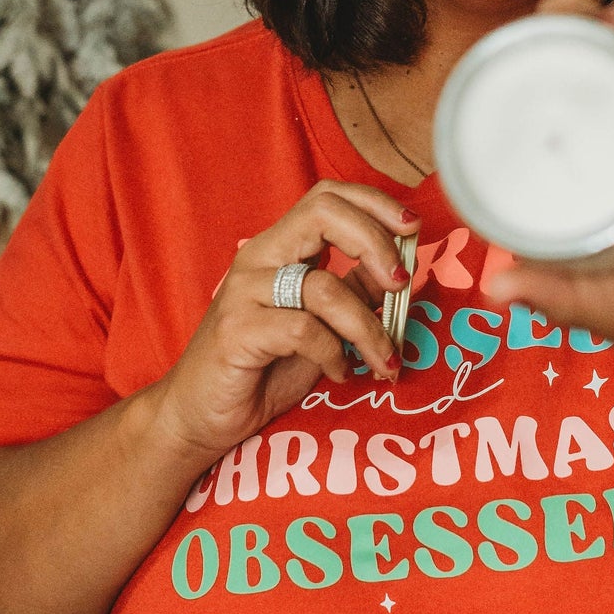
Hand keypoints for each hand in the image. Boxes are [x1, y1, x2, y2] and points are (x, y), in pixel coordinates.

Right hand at [151, 182, 415, 464]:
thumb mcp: (323, 326)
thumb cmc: (262, 370)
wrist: (201, 416)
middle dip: (375, 242)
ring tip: (383, 359)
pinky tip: (339, 373)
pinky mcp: (237, 331)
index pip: (327, 197)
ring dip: (368, 327)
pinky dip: (334, 354)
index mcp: (280, 249)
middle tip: (402, 282)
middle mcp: (259, 259)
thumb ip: (354, 294)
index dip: (374, 203)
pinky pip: (304, 330)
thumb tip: (400, 270)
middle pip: (323, 213)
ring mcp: (244, 292)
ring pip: (324, 286)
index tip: (412, 228)